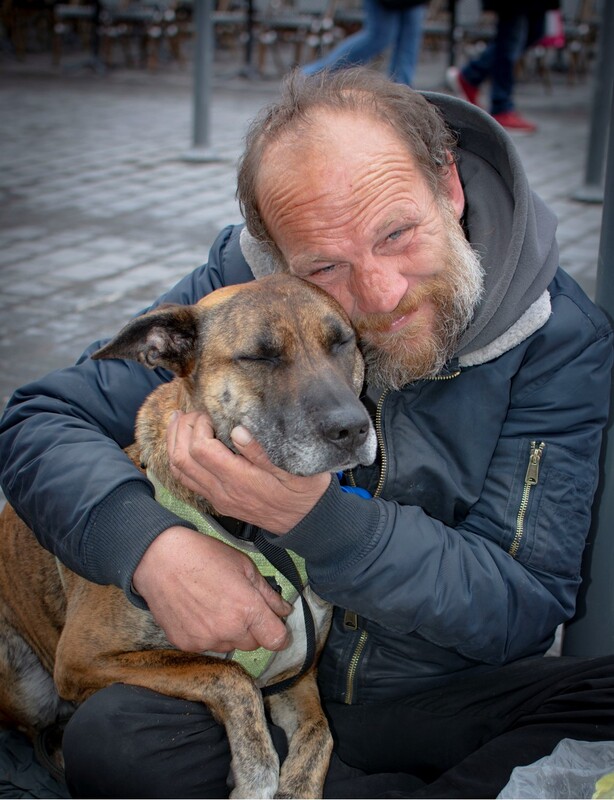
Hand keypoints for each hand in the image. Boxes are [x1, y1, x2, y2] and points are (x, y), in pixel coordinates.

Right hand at [132, 525, 292, 652]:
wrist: (160, 559)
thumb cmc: (203, 556)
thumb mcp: (243, 566)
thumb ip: (267, 593)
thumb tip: (284, 611)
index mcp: (247, 609)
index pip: (276, 640)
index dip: (279, 634)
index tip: (274, 626)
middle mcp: (228, 630)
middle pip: (253, 644)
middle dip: (252, 629)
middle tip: (239, 605)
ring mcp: (205, 640)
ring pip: (229, 646)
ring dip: (229, 633)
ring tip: (215, 605)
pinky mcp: (186, 644)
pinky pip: (207, 646)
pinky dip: (207, 634)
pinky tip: (199, 611)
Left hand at [166, 411, 330, 533]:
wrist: (306, 522)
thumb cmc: (304, 492)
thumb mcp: (295, 469)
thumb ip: (263, 452)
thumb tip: (237, 431)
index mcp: (240, 480)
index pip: (201, 450)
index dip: (199, 426)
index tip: (212, 413)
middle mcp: (223, 491)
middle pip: (182, 459)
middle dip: (182, 429)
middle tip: (194, 412)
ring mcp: (218, 497)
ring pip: (179, 470)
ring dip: (174, 442)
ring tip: (178, 419)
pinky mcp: (218, 500)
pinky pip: (187, 479)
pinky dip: (179, 457)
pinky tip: (184, 442)